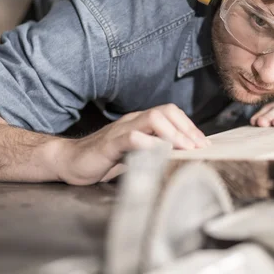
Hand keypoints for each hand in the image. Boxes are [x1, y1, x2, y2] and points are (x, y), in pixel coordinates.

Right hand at [53, 104, 208, 184]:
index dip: (190, 127)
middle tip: (199, 148)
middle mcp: (133, 121)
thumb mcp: (134, 156)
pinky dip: (150, 143)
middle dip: (187, 128)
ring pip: (153, 118)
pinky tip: (161, 154)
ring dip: (174, 134)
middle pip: (166, 111)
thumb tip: (182, 159)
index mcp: (140, 122)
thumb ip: (154, 153)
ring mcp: (121, 129)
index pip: (171, 114)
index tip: (203, 145)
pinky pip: (133, 137)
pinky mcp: (110, 143)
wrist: (69, 162)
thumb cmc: (103, 160)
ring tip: (185, 149)